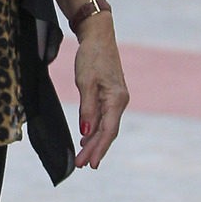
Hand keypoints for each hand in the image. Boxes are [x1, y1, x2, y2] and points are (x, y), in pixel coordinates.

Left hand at [72, 17, 127, 169]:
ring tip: (82, 157)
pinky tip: (86, 138)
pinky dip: (94, 129)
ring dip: (93, 141)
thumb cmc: (92, 56)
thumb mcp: (86, 83)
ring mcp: (115, 98)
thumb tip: (86, 132)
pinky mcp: (110, 95)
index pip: (108, 131)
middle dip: (93, 149)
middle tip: (80, 165)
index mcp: (116, 99)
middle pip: (107, 132)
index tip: (89, 163)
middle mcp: (119, 101)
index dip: (98, 149)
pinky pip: (103, 117)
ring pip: (104, 126)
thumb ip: (87, 109)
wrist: (98, 36)